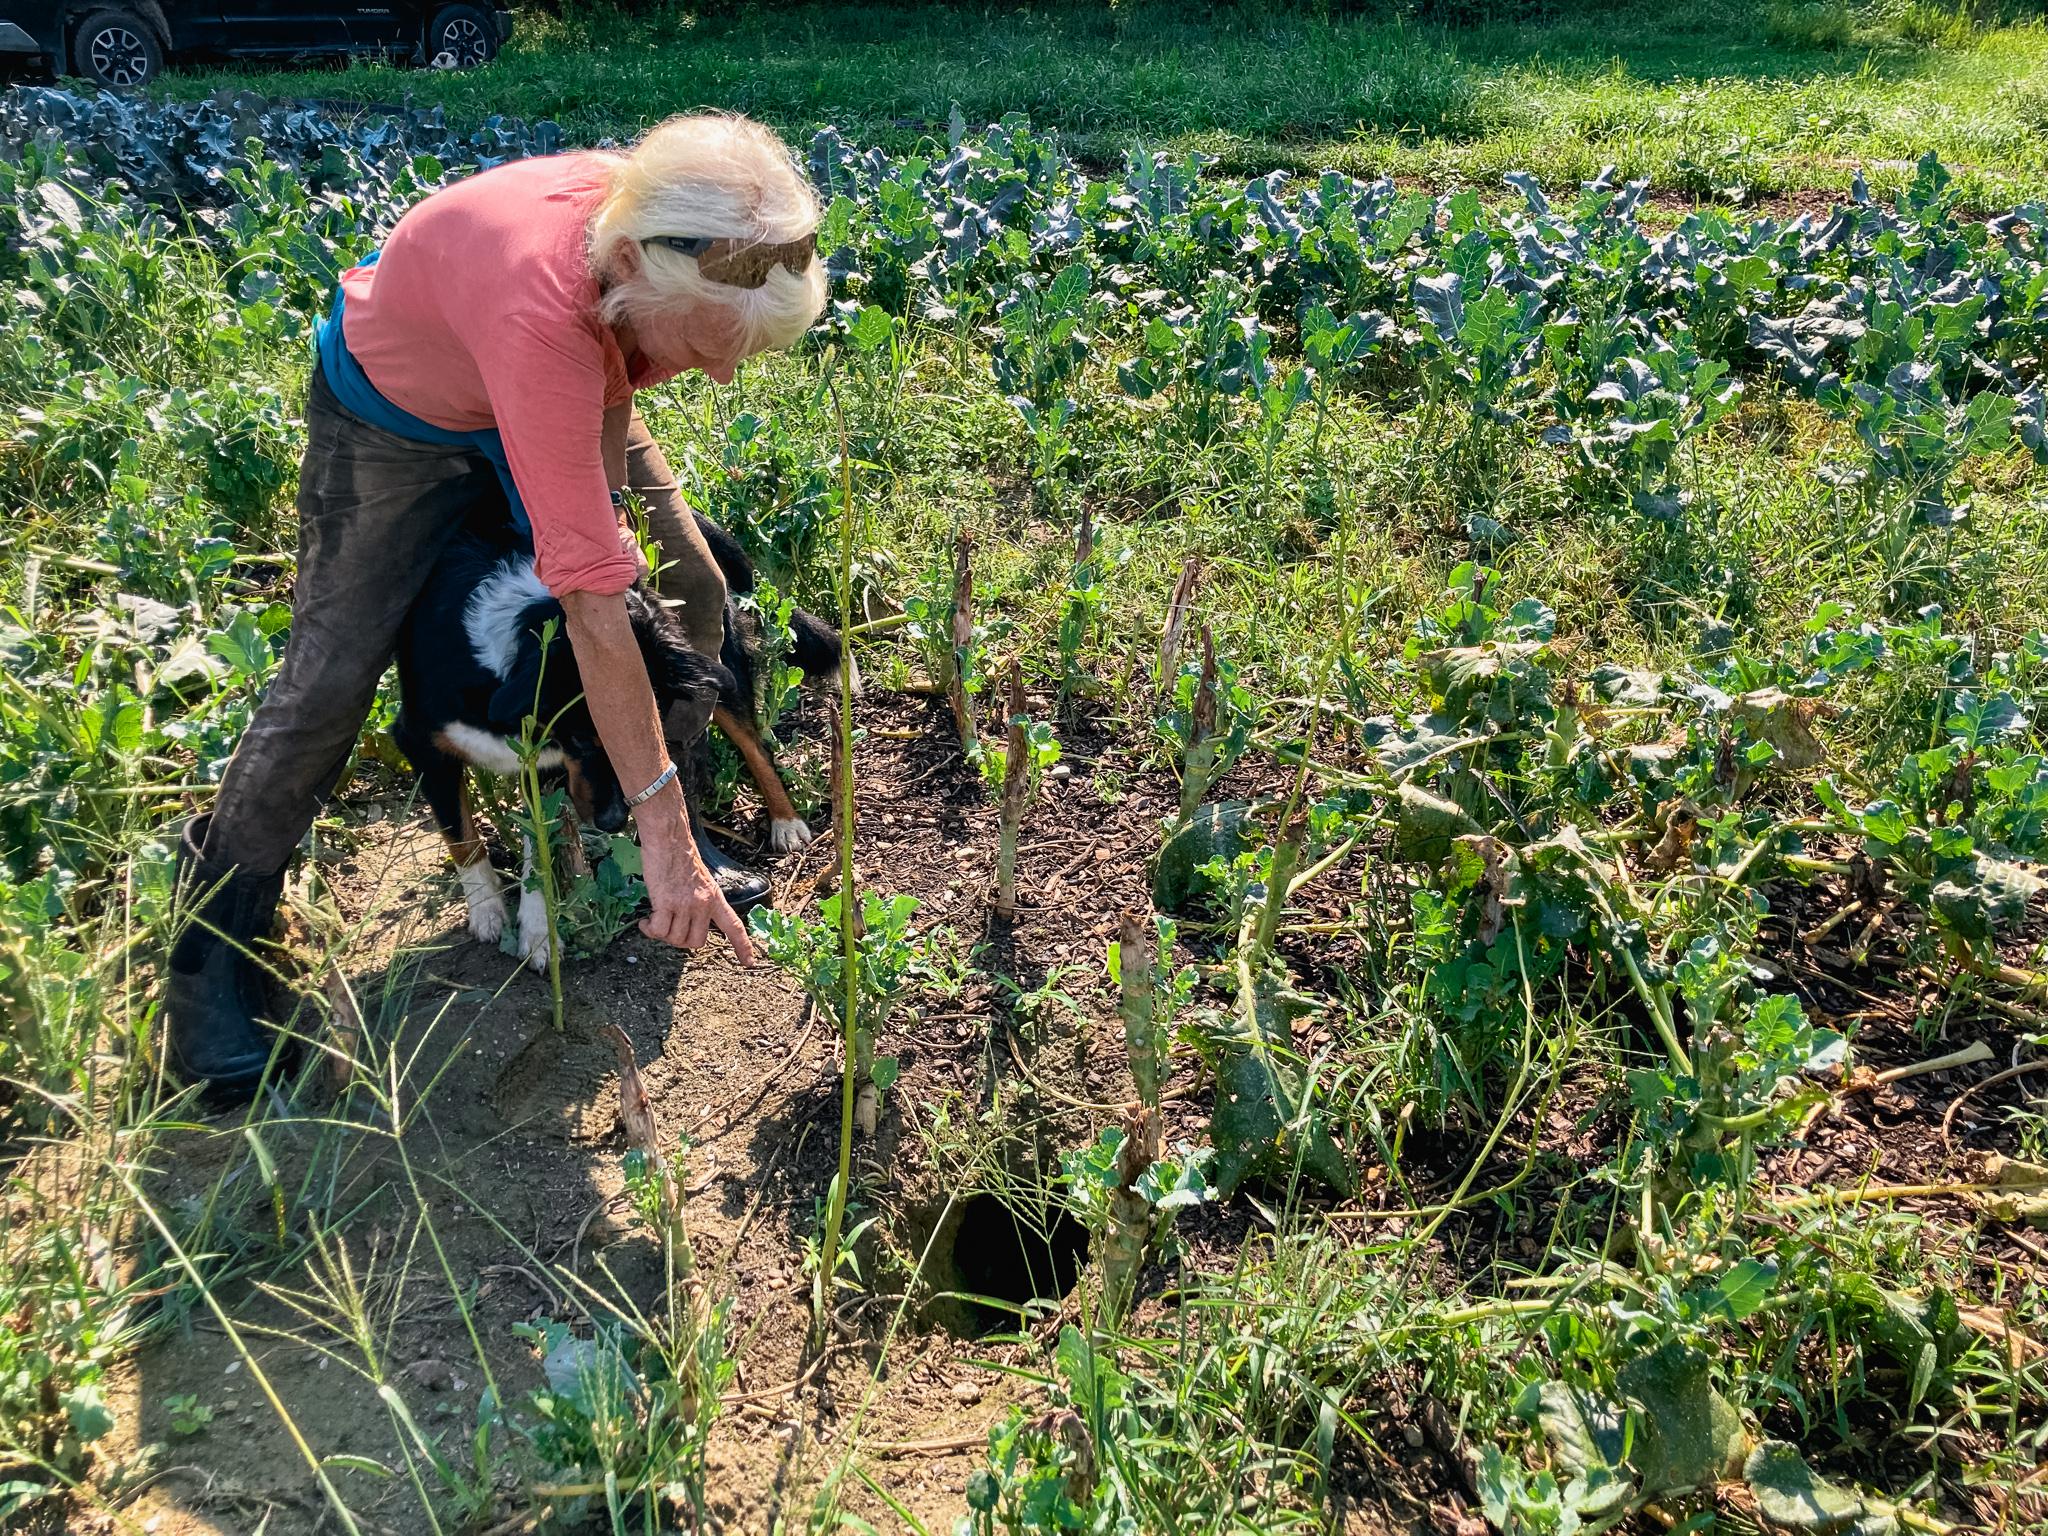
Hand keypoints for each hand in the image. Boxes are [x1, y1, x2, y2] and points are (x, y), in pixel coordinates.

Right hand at [639, 827, 756, 962]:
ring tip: (653, 921)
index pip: (734, 926)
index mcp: (715, 898)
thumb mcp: (700, 880)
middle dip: (681, 941)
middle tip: (669, 929)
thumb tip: (688, 921)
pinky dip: (649, 930)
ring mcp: (685, 905)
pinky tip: (644, 921)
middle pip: (697, 942)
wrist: (669, 840)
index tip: (749, 963)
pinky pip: (658, 930)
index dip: (743, 946)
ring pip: (676, 939)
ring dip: (662, 935)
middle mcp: (703, 905)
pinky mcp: (666, 903)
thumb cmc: (680, 857)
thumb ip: (699, 901)